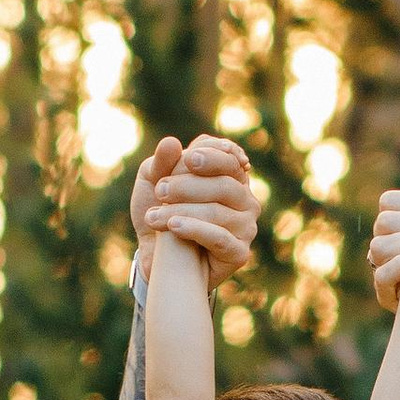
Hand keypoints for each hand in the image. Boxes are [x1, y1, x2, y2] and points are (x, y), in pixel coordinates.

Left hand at [131, 129, 256, 288]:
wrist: (156, 256)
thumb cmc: (160, 211)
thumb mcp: (153, 180)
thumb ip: (163, 162)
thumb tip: (172, 143)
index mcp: (231, 176)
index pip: (230, 160)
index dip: (213, 157)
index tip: (189, 159)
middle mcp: (245, 200)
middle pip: (225, 186)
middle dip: (189, 186)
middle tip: (160, 190)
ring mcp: (246, 228)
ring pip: (218, 212)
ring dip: (182, 211)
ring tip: (153, 216)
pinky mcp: (239, 253)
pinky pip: (220, 238)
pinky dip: (195, 230)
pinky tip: (174, 227)